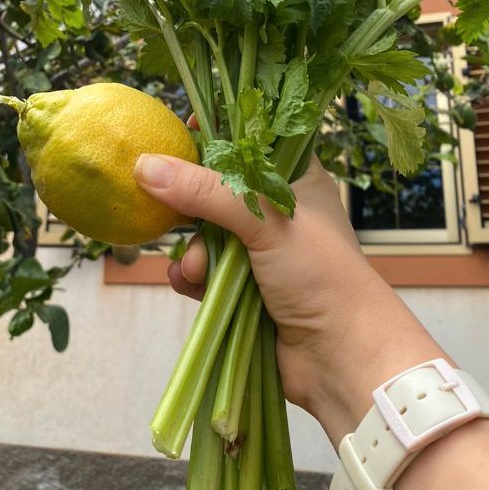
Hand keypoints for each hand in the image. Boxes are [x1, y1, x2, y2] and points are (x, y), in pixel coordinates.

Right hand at [135, 153, 443, 444]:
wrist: (342, 357)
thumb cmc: (320, 273)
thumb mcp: (264, 220)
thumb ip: (205, 191)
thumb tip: (146, 166)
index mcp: (294, 179)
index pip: (249, 140)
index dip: (217, 134)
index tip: (183, 132)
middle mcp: (275, 209)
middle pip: (216, 187)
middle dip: (190, 202)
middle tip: (167, 204)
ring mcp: (259, 250)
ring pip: (205, 233)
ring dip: (192, 249)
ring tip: (195, 267)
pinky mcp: (243, 287)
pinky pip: (203, 270)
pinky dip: (191, 276)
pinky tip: (188, 283)